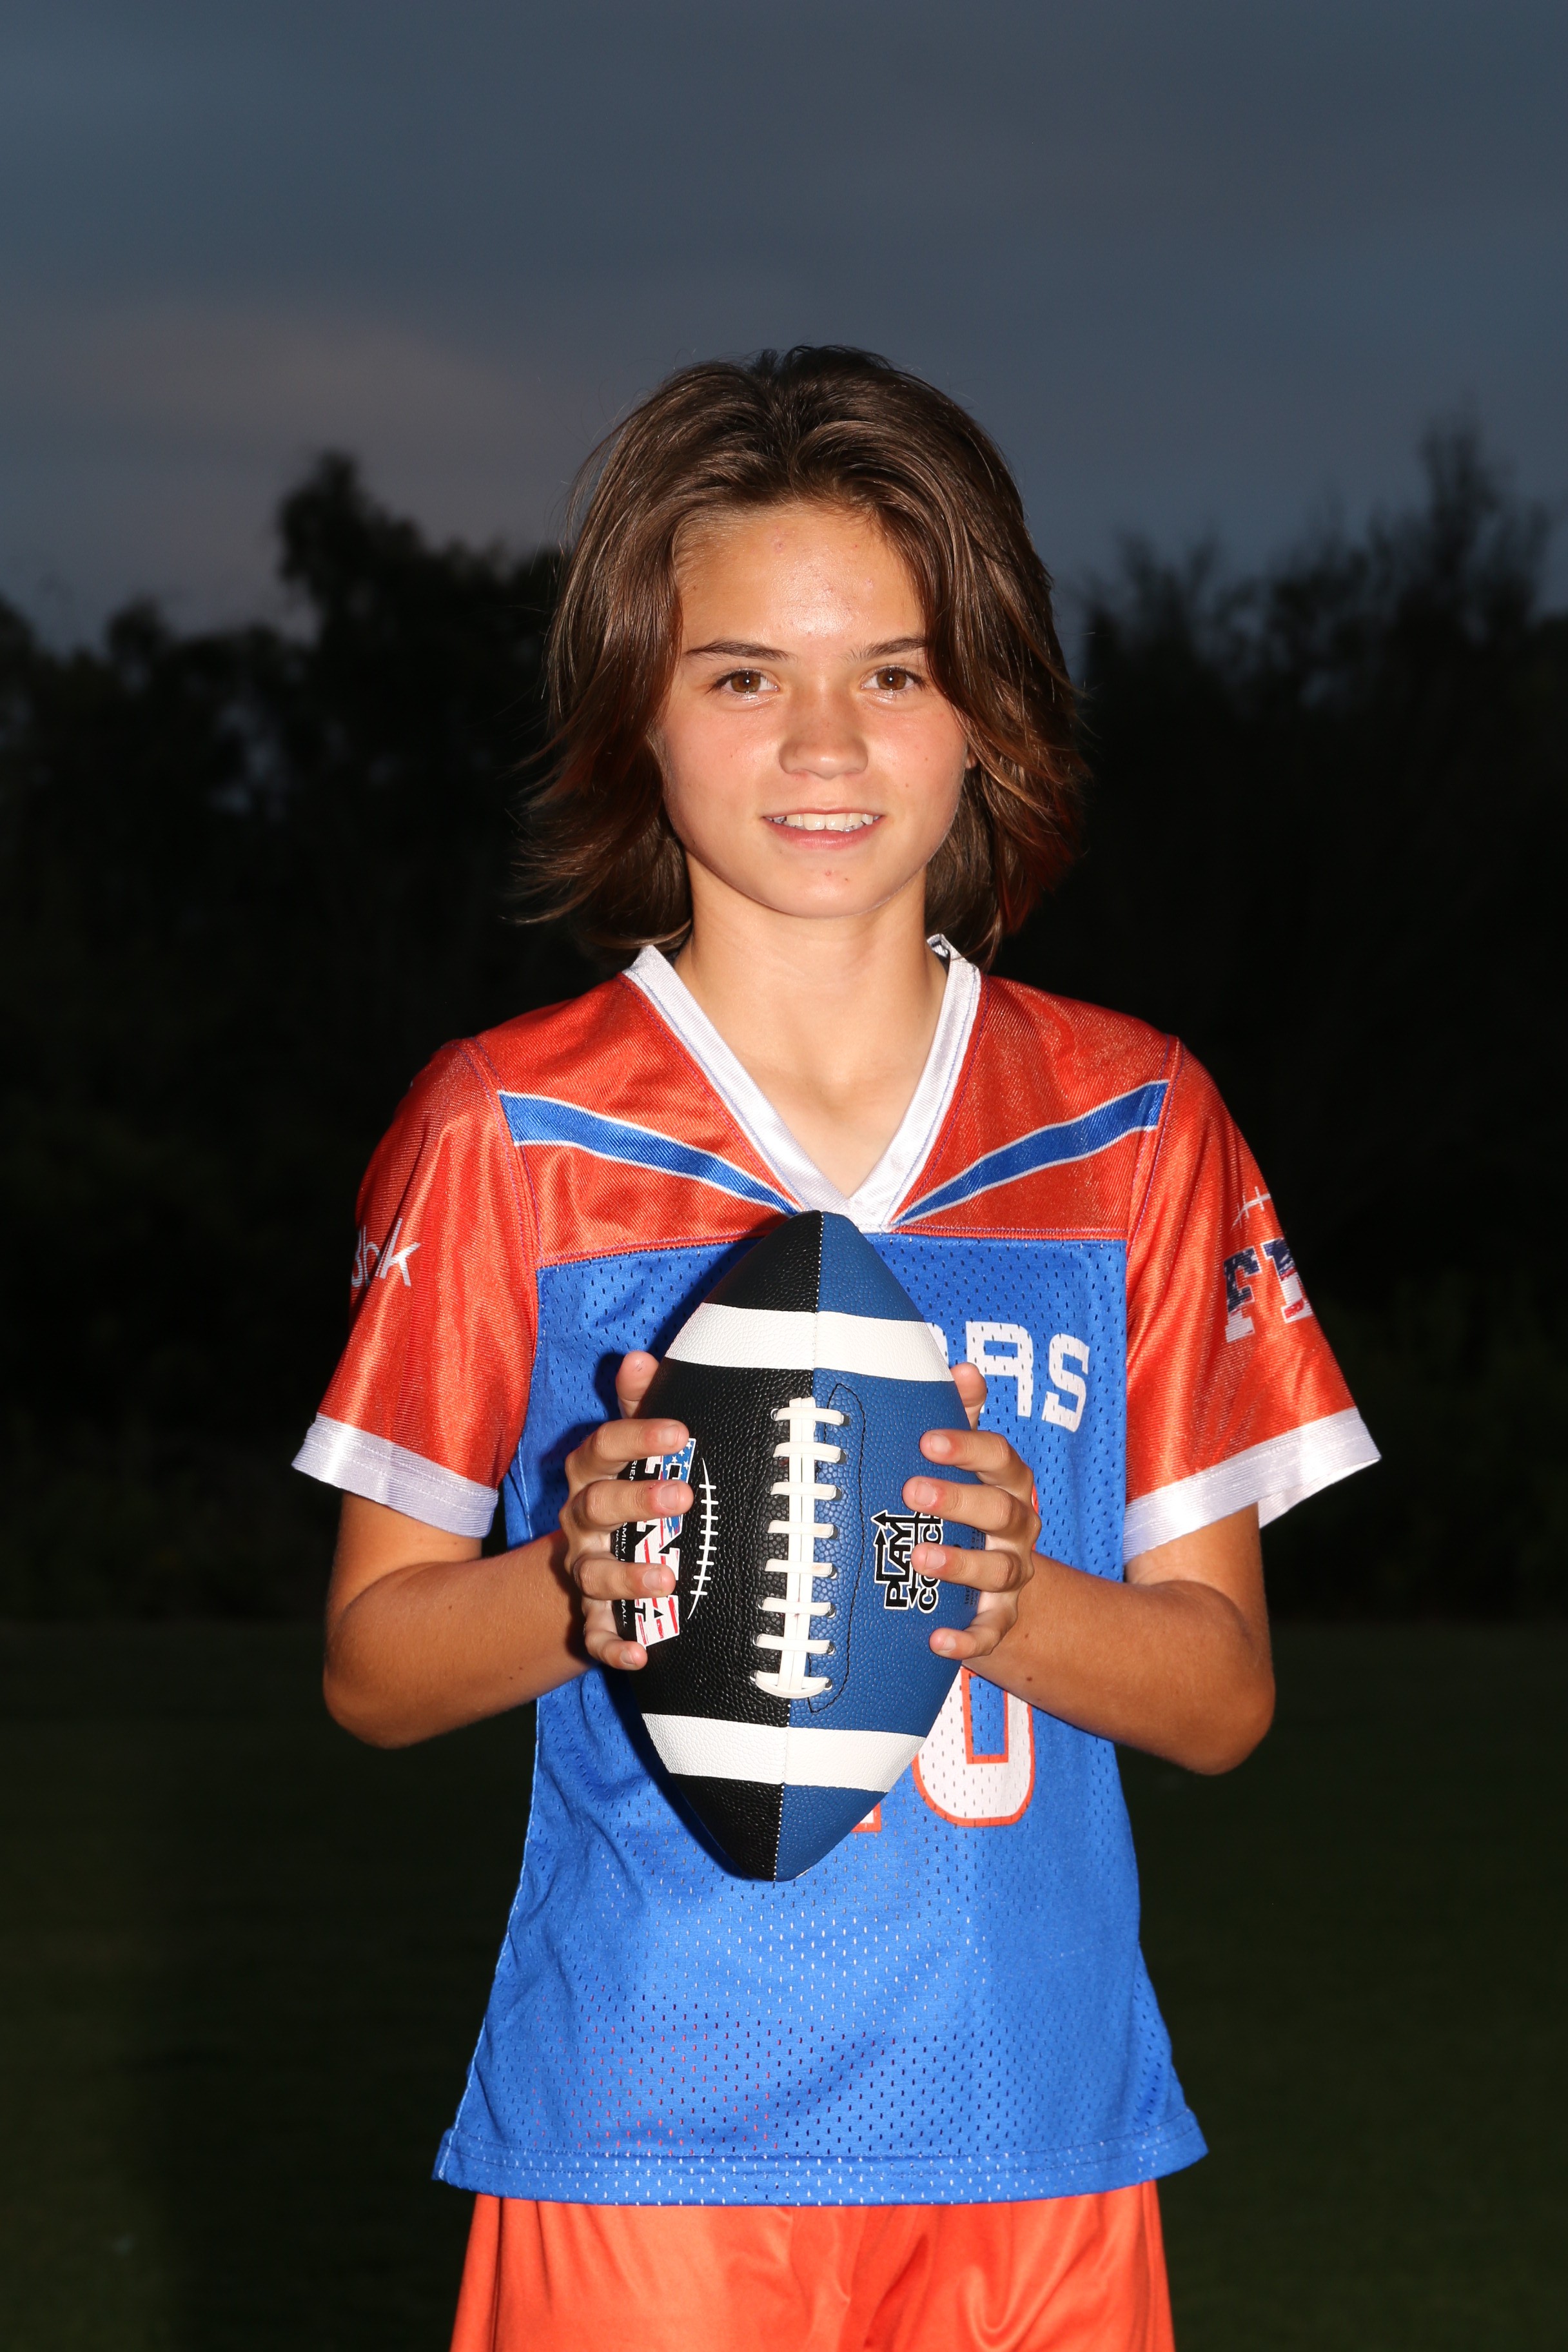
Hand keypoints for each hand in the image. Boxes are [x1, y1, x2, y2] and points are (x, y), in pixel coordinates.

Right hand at [559, 1351, 689, 1671]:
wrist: (594, 1557)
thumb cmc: (625, 1487)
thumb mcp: (630, 1447)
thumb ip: (636, 1406)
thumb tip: (638, 1357)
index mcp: (591, 1475)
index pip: (602, 1449)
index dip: (637, 1438)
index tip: (681, 1432)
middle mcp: (580, 1521)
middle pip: (596, 1506)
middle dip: (637, 1501)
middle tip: (683, 1497)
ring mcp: (583, 1568)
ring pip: (593, 1572)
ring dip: (627, 1576)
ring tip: (668, 1578)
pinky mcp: (593, 1615)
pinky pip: (594, 1635)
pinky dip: (614, 1647)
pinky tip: (640, 1655)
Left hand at [905, 1363, 1039, 1661]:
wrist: (991, 1581)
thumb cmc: (967, 1505)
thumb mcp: (966, 1461)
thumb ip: (961, 1416)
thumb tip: (961, 1367)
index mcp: (1008, 1483)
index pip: (1000, 1458)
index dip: (968, 1447)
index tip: (927, 1439)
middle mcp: (1018, 1527)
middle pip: (1001, 1510)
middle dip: (958, 1500)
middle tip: (911, 1490)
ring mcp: (1012, 1573)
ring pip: (1000, 1569)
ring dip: (961, 1563)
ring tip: (919, 1557)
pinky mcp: (1000, 1617)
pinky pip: (992, 1630)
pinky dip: (968, 1638)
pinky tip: (938, 1639)